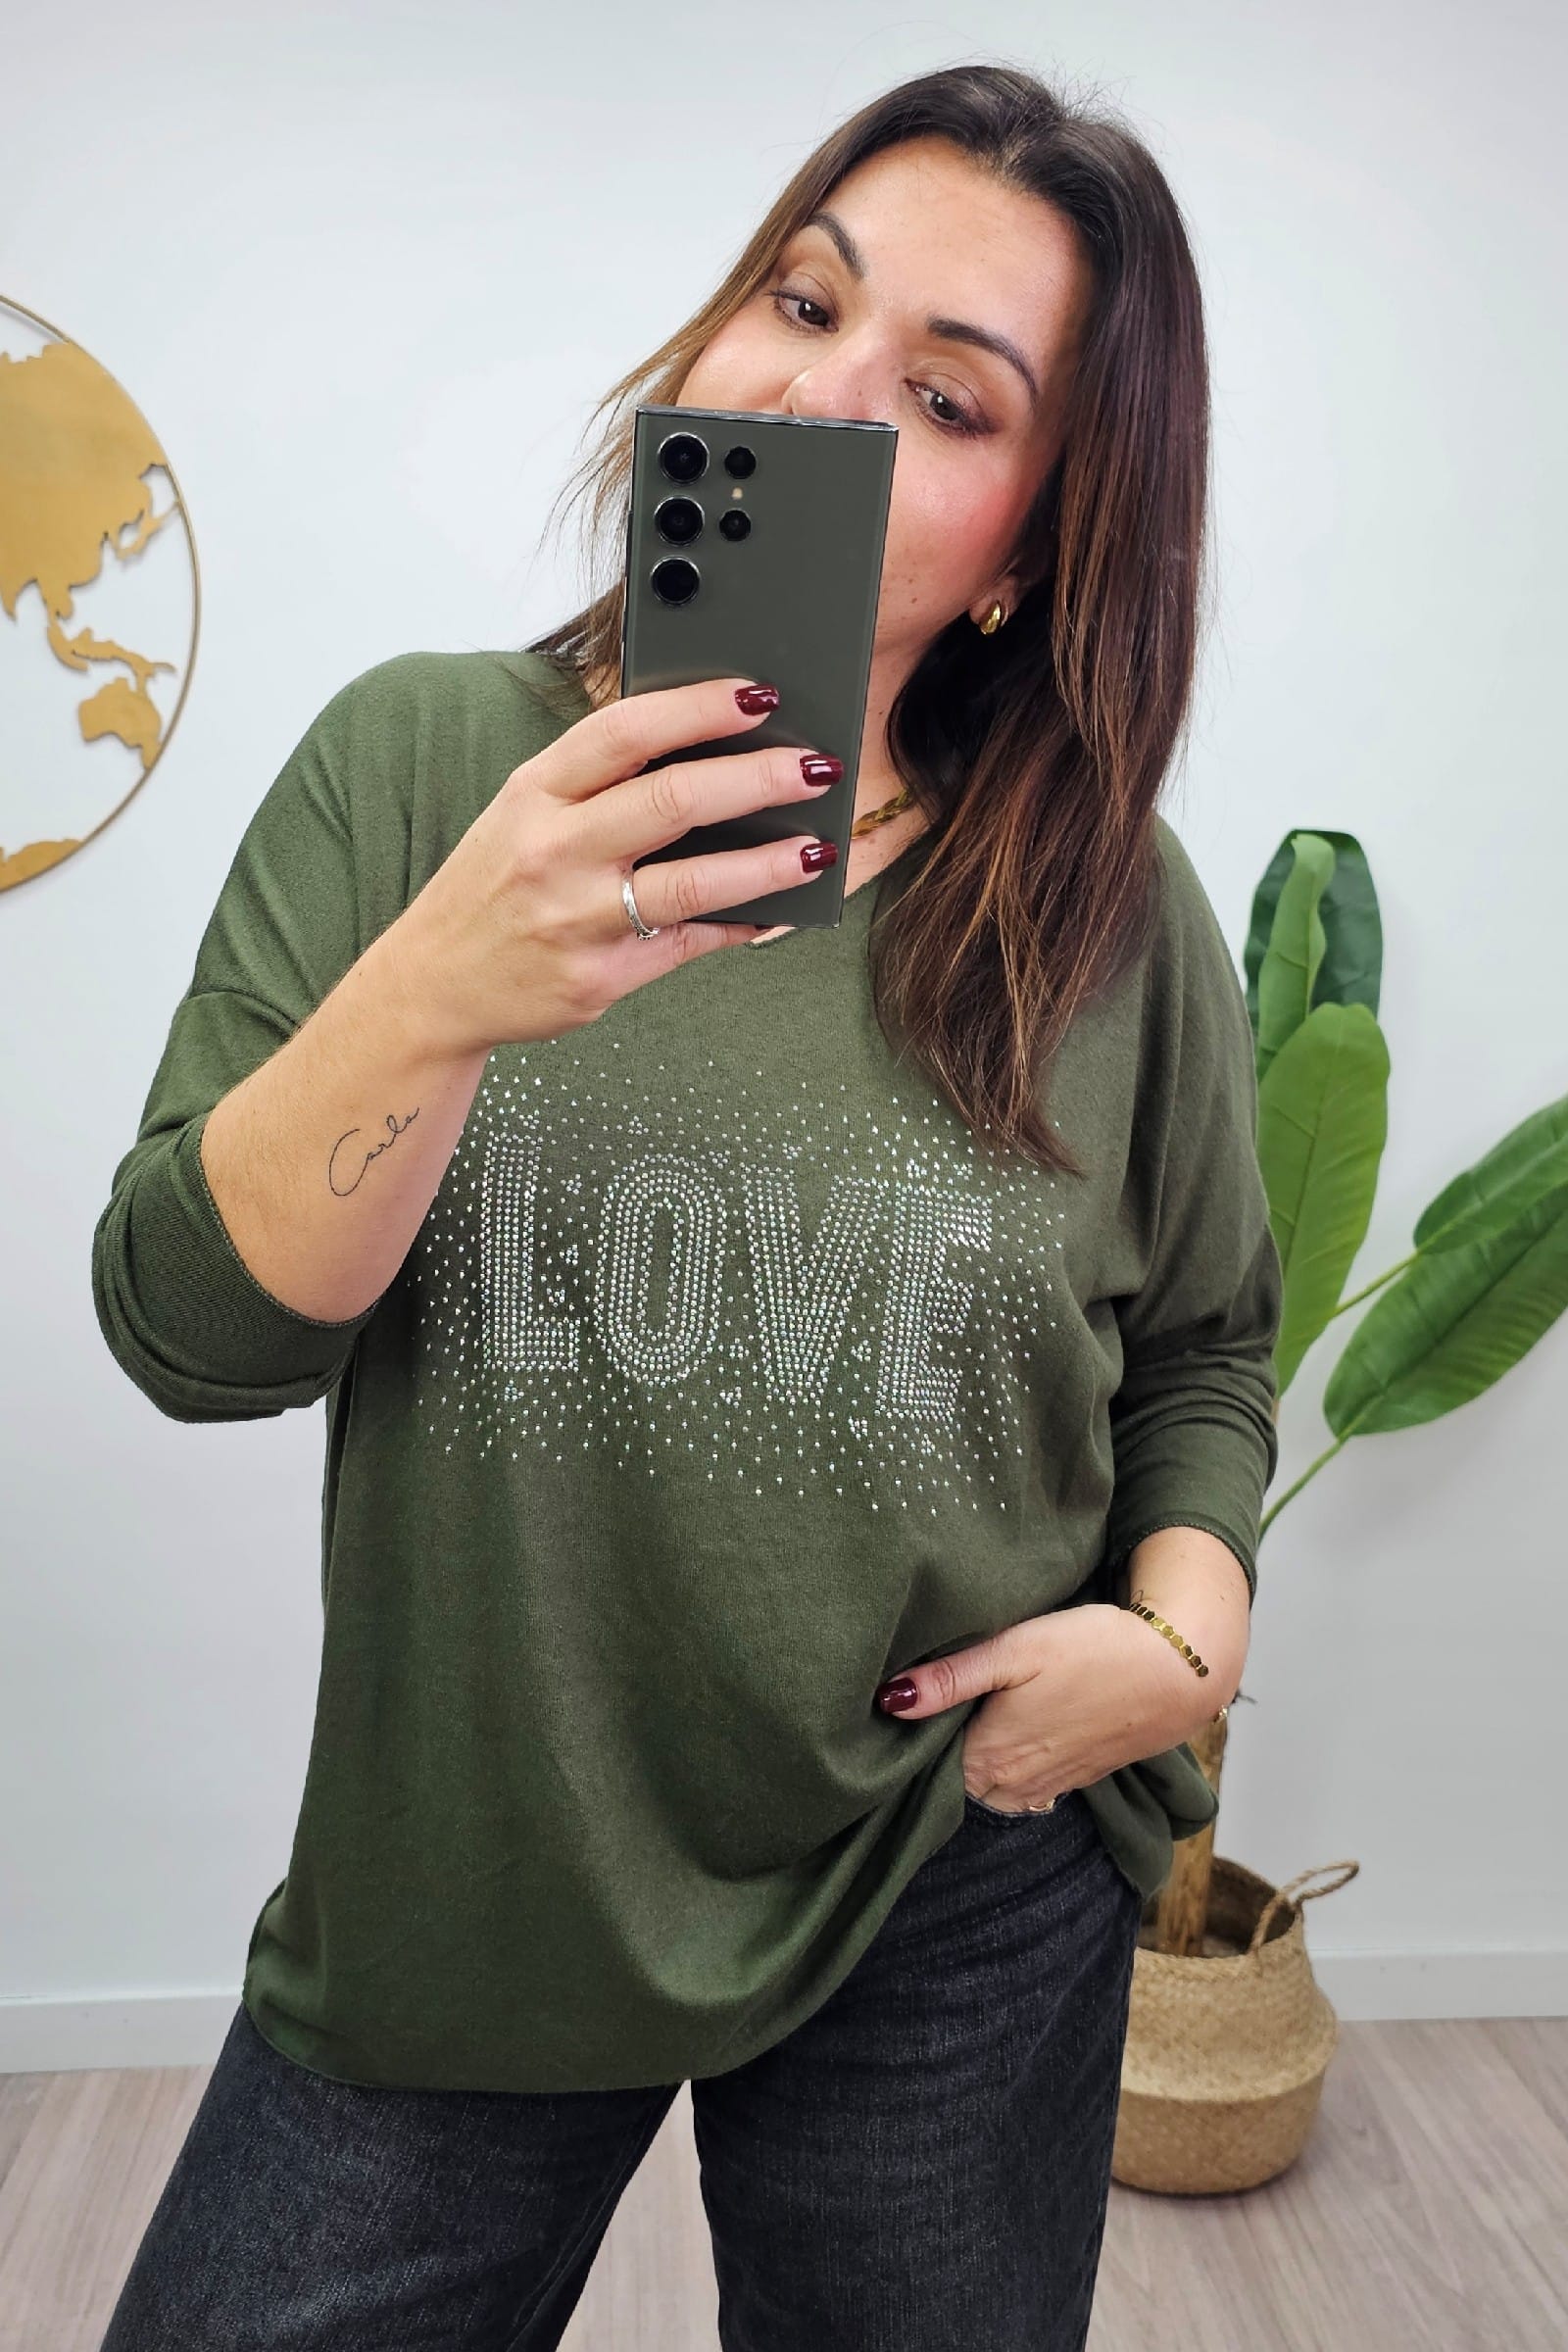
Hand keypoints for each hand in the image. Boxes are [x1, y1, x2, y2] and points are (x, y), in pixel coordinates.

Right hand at [387, 676, 842, 1060]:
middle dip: (757, 778)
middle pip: (673, 799)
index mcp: (535, 792)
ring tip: (816, 848)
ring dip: (766, 863)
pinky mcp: (601, 976)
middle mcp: (554, 849)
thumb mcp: (522, 813)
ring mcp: (577, 917)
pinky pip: (689, 943)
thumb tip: (705, 749)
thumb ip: (597, 782)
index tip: (760, 694)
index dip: (699, 707)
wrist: (436, 985)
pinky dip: (739, 924)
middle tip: (815, 766)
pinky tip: (774, 909)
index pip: (626, 730)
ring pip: (692, 881)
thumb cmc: (496, 887)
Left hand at [873, 1604, 1208, 1812]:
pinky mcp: (1071, 1780)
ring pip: (986, 1786)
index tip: (891, 1714)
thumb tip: (889, 1699)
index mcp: (987, 1757)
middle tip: (921, 1709)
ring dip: (970, 1760)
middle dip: (932, 1753)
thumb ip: (951, 1677)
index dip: (905, 1742)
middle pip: (951, 1780)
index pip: (922, 1767)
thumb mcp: (1015, 1648)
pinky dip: (1006, 1766)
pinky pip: (1020, 1786)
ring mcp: (1044, 1788)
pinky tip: (1008, 1728)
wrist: (1178, 1672)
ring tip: (961, 1717)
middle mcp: (1011, 1786)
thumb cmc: (1094, 1650)